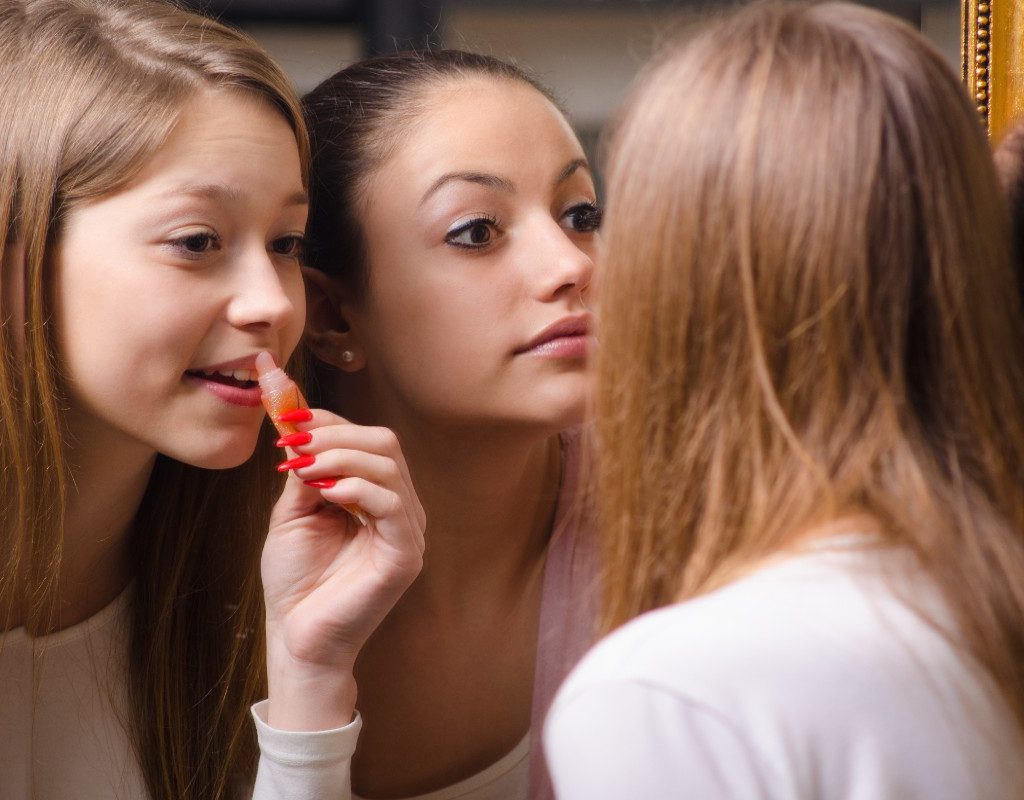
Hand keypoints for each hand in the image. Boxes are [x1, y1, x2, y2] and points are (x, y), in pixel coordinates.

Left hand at [261, 410, 424, 729]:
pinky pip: (392, 504)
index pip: (367, 440)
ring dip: (340, 457)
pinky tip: (327, 493)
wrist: (297, 637)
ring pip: (388, 466)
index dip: (331, 421)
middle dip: (335, 435)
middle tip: (294, 444)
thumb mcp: (295, 513)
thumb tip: (301, 428)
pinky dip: (357, 488)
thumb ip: (305, 472)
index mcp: (378, 496)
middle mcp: (400, 508)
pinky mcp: (405, 555)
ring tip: (303, 469)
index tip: (289, 416)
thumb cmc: (297, 580)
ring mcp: (408, 531)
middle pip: (384, 443)